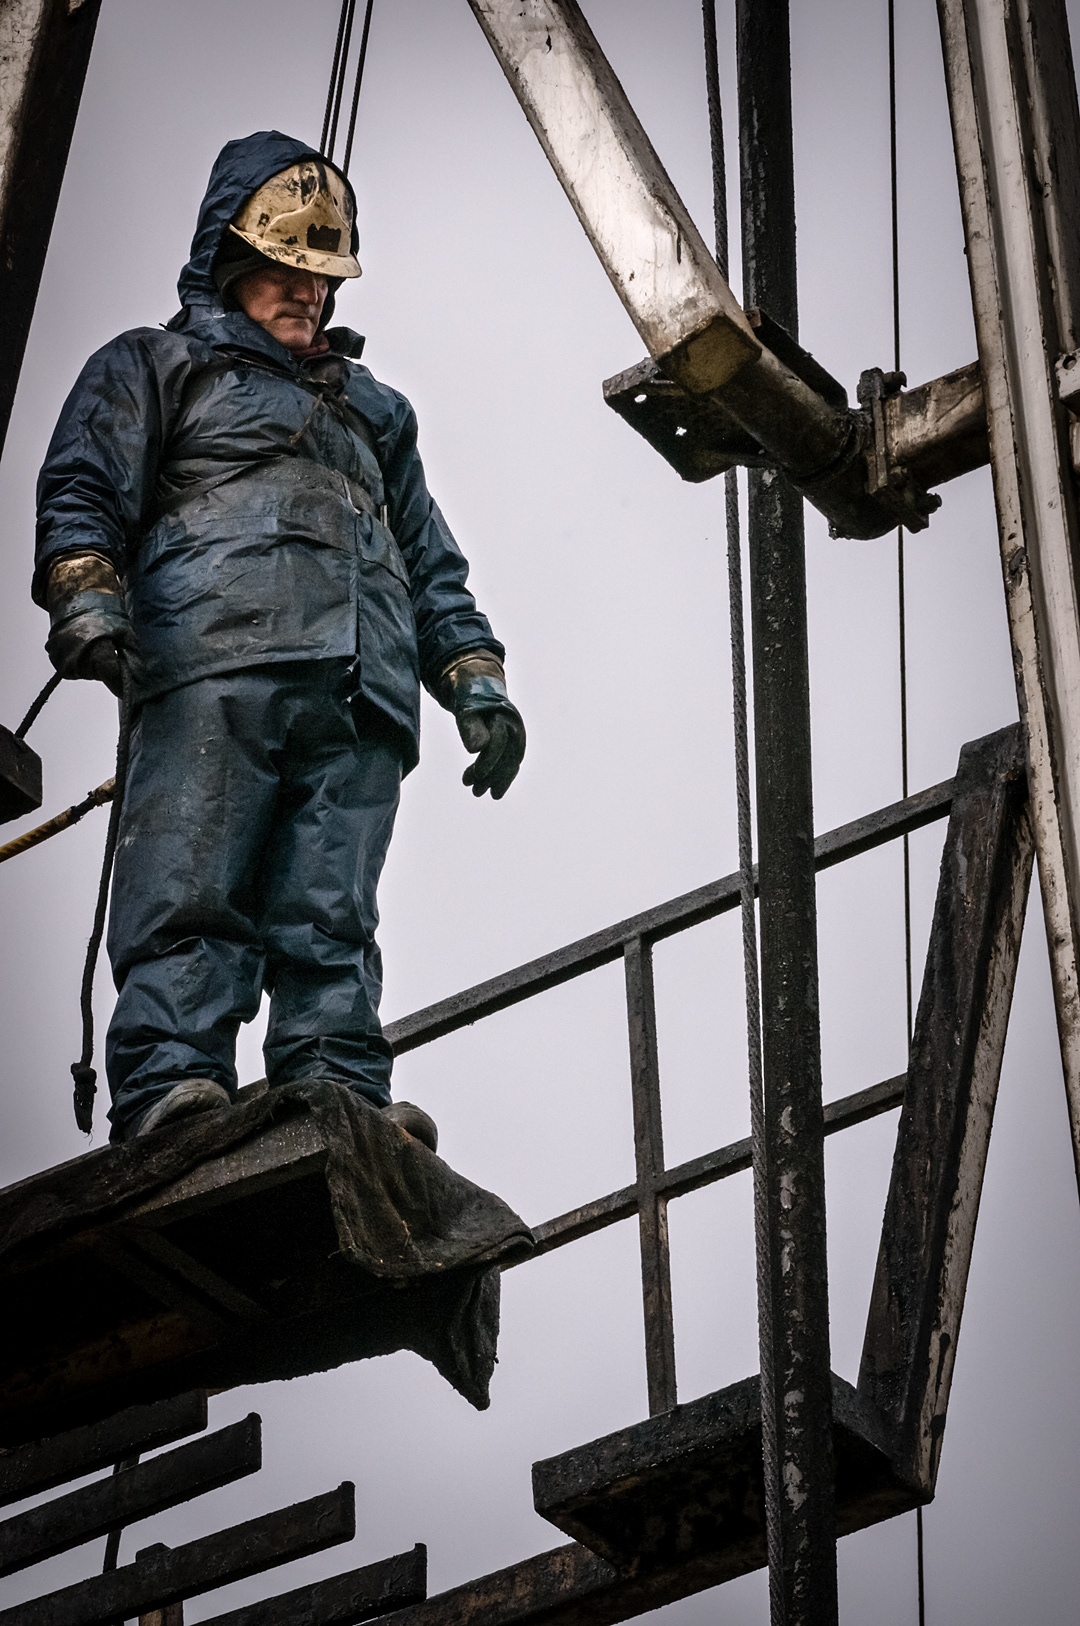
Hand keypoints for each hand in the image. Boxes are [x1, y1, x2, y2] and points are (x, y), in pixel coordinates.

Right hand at [45, 554, 139, 695]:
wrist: (75, 592)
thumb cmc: (103, 610)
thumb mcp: (124, 630)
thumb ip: (130, 654)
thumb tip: (137, 676)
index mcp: (95, 644)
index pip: (108, 672)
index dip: (117, 677)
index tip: (122, 678)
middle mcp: (75, 650)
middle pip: (93, 674)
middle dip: (102, 667)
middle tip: (106, 649)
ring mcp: (60, 652)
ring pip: (79, 671)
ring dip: (88, 664)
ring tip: (92, 644)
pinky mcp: (51, 652)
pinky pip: (67, 667)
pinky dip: (75, 661)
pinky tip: (80, 646)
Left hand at [438, 648, 525, 799]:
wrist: (480, 684)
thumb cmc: (469, 697)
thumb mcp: (465, 711)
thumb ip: (470, 728)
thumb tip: (475, 749)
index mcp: (503, 716)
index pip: (498, 744)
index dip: (487, 763)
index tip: (473, 779)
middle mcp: (514, 725)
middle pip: (507, 756)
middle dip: (491, 776)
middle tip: (474, 792)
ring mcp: (517, 732)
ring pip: (511, 761)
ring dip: (498, 779)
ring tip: (480, 793)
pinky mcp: (515, 739)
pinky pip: (512, 759)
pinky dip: (504, 774)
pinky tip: (493, 786)